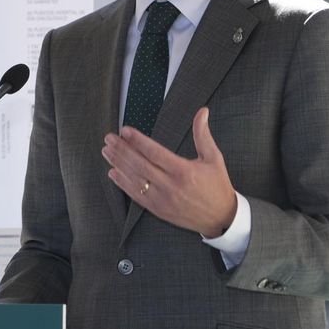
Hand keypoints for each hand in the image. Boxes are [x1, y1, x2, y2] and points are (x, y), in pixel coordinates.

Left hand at [102, 107, 237, 237]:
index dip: (137, 140)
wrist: (221, 218)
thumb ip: (203, 134)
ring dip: (118, 164)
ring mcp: (162, 200)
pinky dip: (122, 184)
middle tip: (109, 138)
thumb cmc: (217, 185)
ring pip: (135, 180)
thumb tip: (202, 111)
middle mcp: (171, 186)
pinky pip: (136, 196)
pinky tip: (112, 173)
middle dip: (122, 150)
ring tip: (106, 151)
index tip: (125, 130)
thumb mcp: (214, 158)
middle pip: (140, 165)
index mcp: (184, 171)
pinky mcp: (158, 210)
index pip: (154, 152)